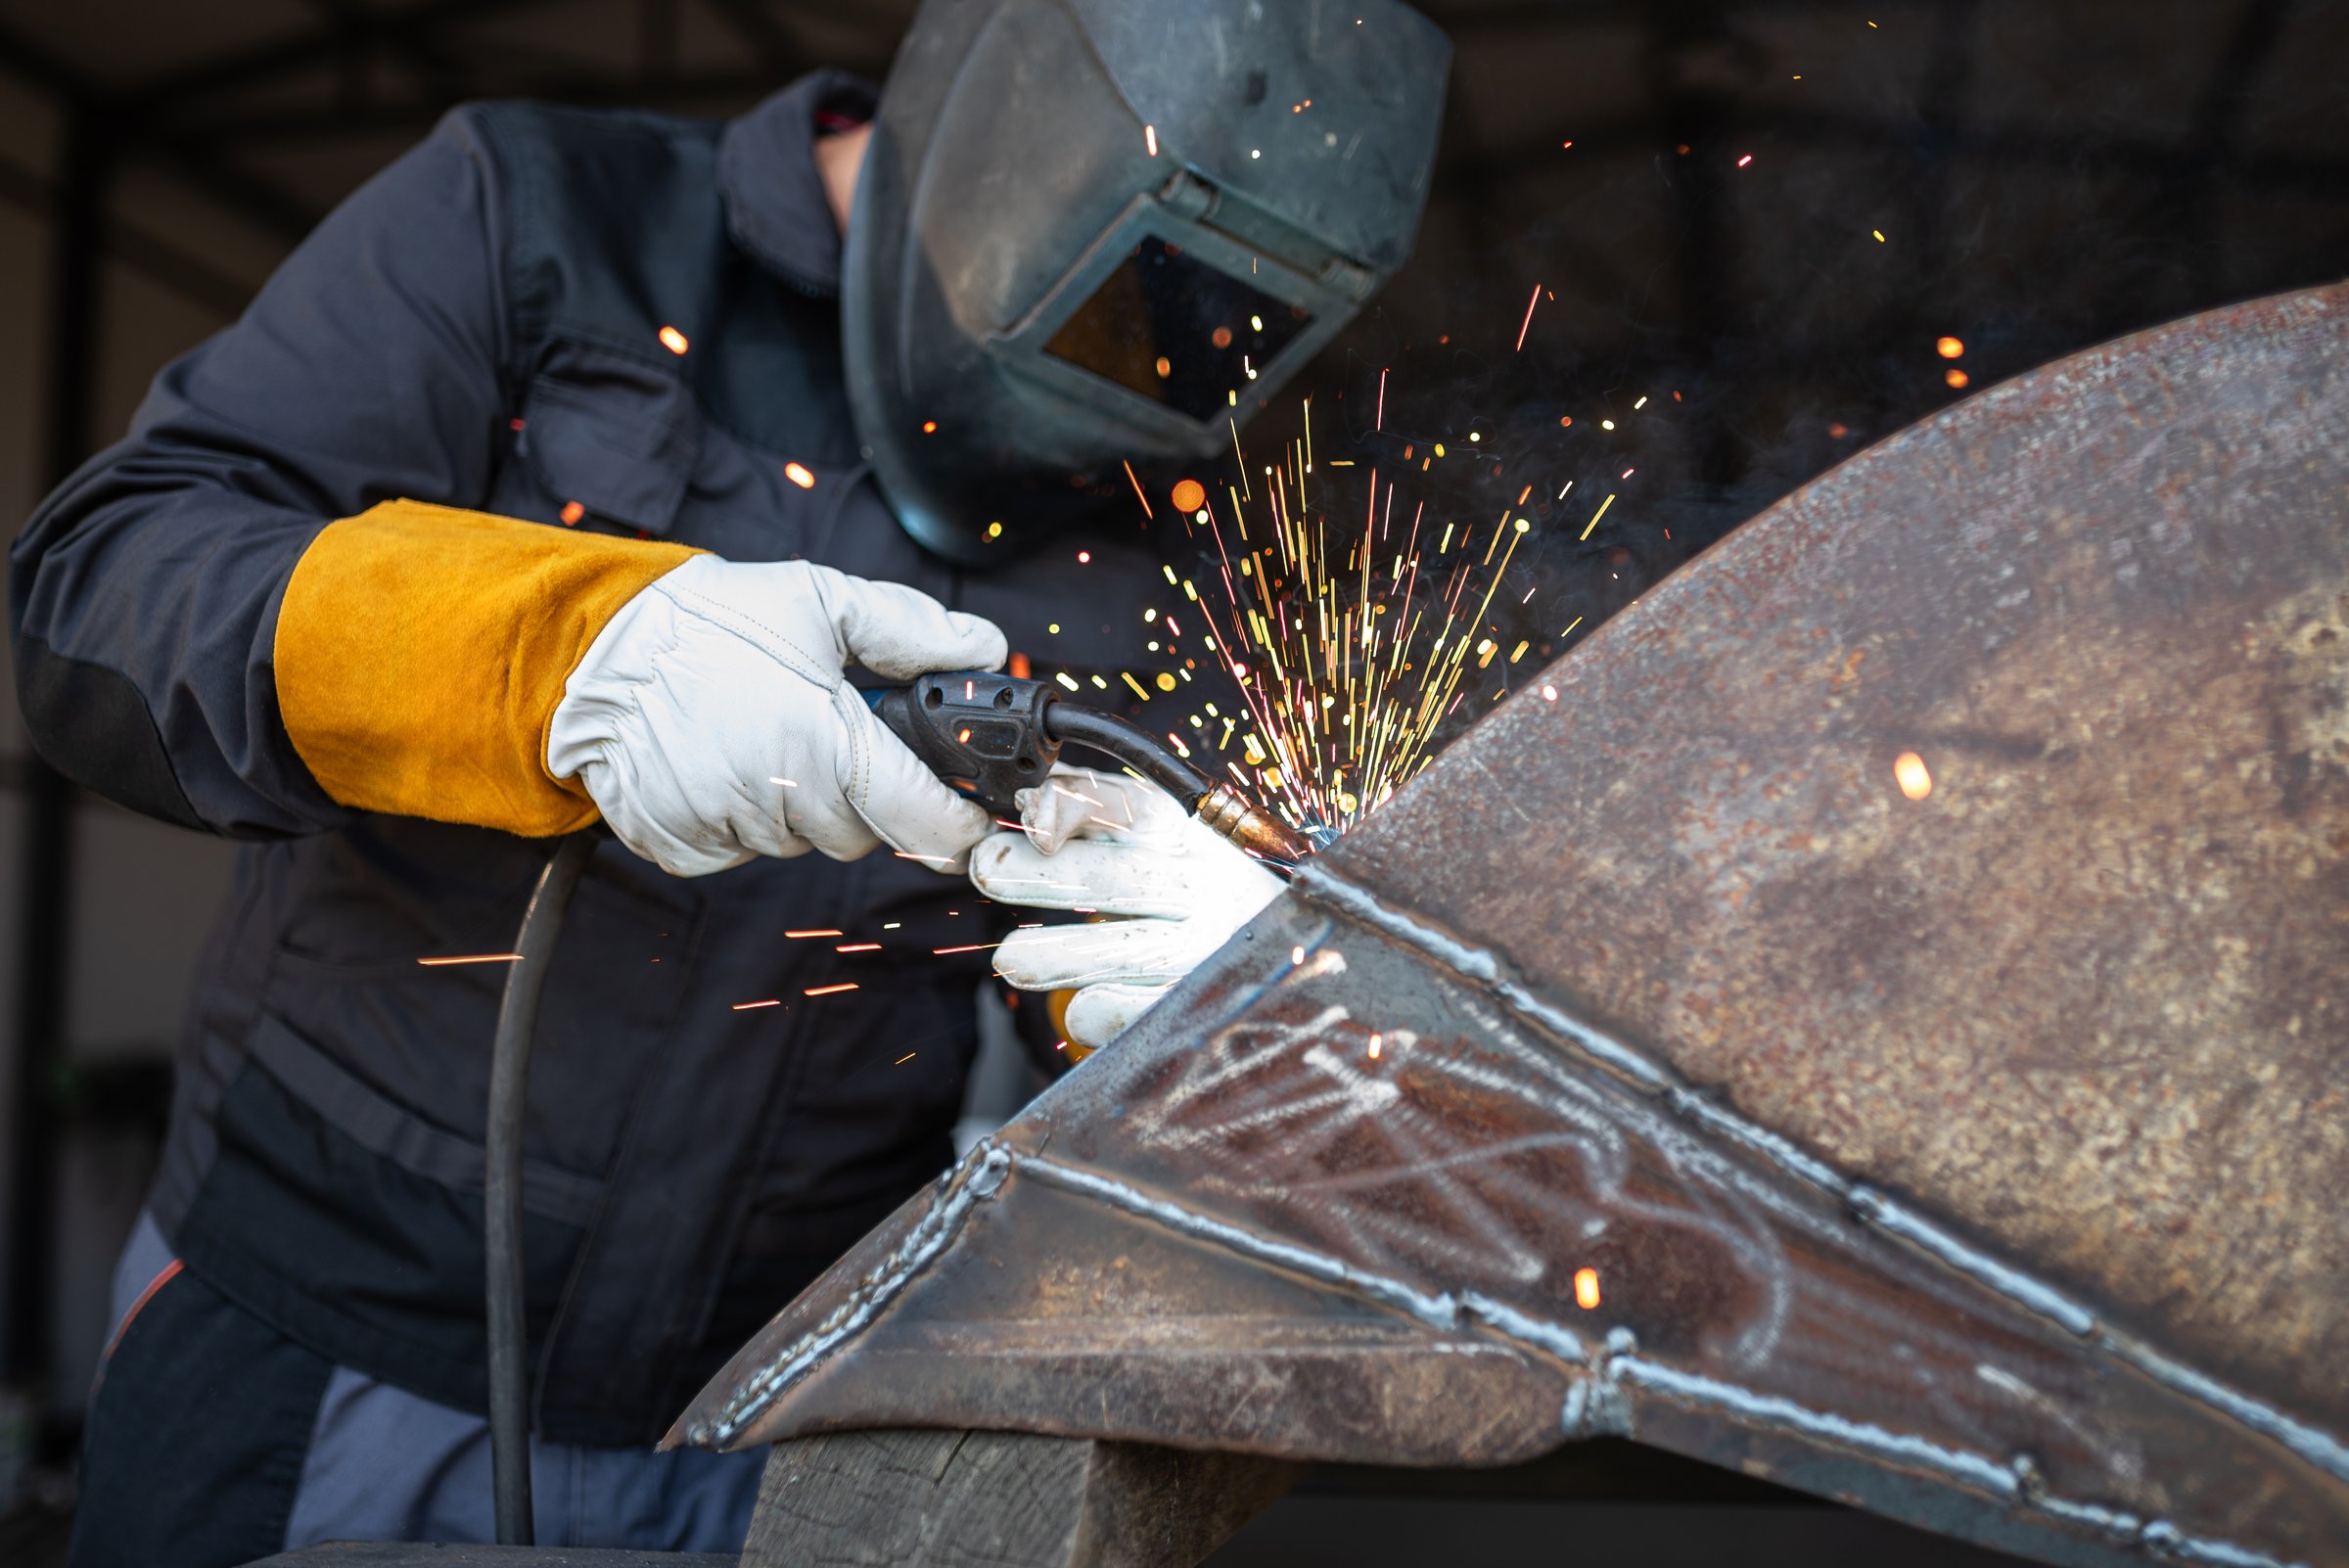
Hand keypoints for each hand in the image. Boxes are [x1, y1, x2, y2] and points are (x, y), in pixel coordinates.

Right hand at [547, 555, 1005, 875]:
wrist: (594, 650)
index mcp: (827, 743)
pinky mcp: (681, 847)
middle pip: (860, 833)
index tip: (967, 816)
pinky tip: (720, 763)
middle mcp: (779, 796)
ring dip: (796, 804)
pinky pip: (738, 851)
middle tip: (827, 737)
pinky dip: (739, 818)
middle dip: (860, 794)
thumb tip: (983, 650)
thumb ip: (912, 632)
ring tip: (760, 737)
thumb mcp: (820, 602)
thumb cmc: (711, 623)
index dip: (957, 821)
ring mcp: (726, 828)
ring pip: (798, 841)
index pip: (924, 819)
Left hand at [968, 766, 1283, 1048]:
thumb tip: (1033, 800)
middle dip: (1045, 873)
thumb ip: (1104, 821)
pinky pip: (1142, 1015)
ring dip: (1061, 954)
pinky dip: (1103, 1012)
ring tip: (1009, 960)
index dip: (1077, 806)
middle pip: (1118, 877)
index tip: (1031, 813)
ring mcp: (1209, 952)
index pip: (1133, 810)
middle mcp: (1207, 891)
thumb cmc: (1213, 899)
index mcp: (1193, 841)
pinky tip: (1077, 1008)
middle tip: (987, 868)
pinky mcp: (1206, 1008)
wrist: (1304, 962)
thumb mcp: (1171, 846)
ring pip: (1128, 952)